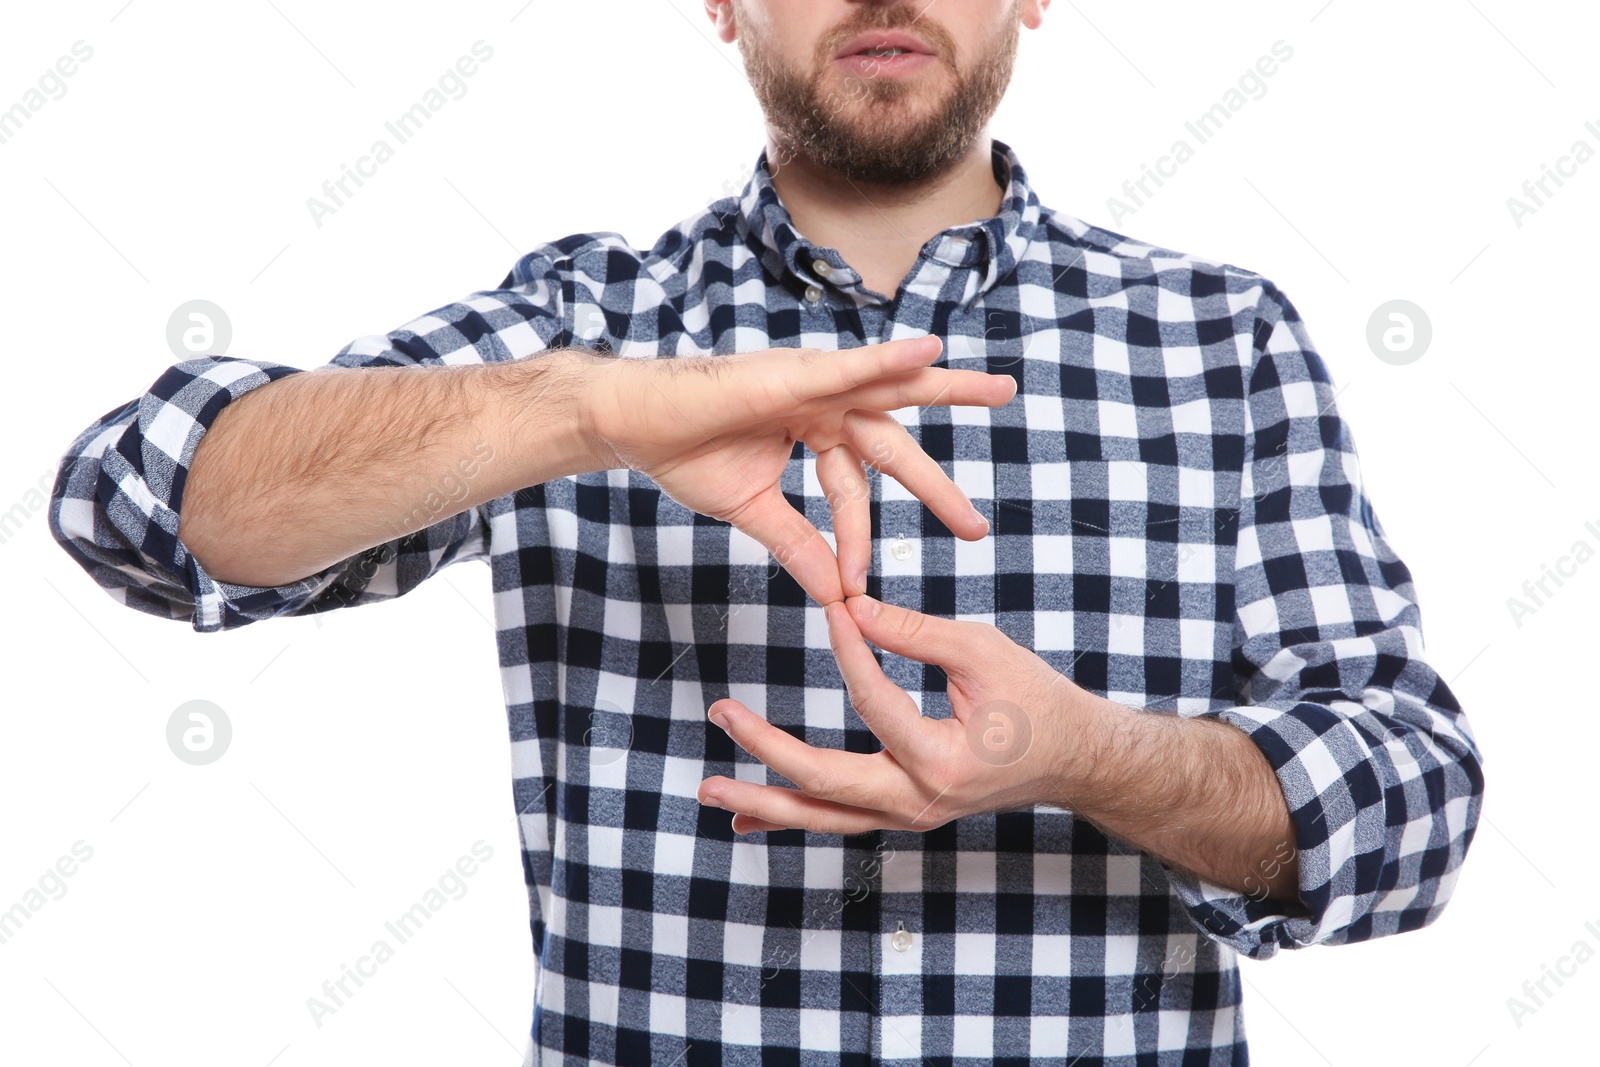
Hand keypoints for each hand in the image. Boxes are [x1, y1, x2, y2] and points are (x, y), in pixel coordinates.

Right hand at [580, 336, 1012, 603]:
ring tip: (1001, 391)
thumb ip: (798, 544)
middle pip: (894, 440)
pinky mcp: (794, 373)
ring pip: (892, 387)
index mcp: (814, 430)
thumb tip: (832, 591)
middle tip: (978, 521)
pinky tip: (931, 354)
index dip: (859, 538)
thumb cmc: (685, 454)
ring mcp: (811, 382)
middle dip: (936, 479)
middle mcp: (821, 402)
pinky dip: (890, 361)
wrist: (633, 425)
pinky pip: (851, 369)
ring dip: (948, 387)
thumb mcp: (754, 512)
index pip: (856, 488)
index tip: (858, 587)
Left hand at [696, 594, 1107, 833]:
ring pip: (824, 816)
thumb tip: (849, 606)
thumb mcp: (982, 651)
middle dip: (766, 750)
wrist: (1072, 758)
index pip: (874, 703)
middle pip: (825, 783)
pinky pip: (839, 820)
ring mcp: (909, 816)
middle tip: (722, 714)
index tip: (832, 609)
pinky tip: (745, 820)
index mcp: (942, 760)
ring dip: (763, 803)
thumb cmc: (1034, 699)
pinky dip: (792, 817)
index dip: (848, 650)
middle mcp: (920, 801)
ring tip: (710, 791)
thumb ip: (913, 631)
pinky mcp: (903, 812)